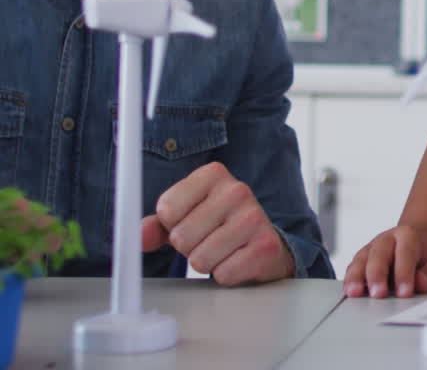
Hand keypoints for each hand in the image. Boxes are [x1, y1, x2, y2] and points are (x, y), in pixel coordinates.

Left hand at [140, 161, 293, 284]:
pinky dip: (225, 275)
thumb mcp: (186, 217)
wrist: (264, 244)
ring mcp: (254, 217)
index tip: (190, 222)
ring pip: (199, 259)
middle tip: (208, 240)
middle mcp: (237, 190)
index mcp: (213, 174)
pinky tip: (237, 261)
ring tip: (223, 251)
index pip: (166, 208)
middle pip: (181, 237)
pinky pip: (223, 274)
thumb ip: (157, 225)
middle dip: (189, 247)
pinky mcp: (265, 245)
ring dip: (206, 263)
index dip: (172, 224)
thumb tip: (139, 236)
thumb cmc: (219, 228)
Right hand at [342, 225, 426, 297]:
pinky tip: (349, 292)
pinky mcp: (361, 260)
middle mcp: (386, 239)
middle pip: (378, 255)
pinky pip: (352, 269)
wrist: (418, 241)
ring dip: (357, 278)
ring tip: (355, 293)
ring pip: (360, 261)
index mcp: (408, 236)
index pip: (405, 254)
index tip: (405, 293)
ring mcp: (371, 249)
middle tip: (378, 295)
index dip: (404, 274)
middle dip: (377, 276)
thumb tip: (421, 284)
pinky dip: (349, 280)